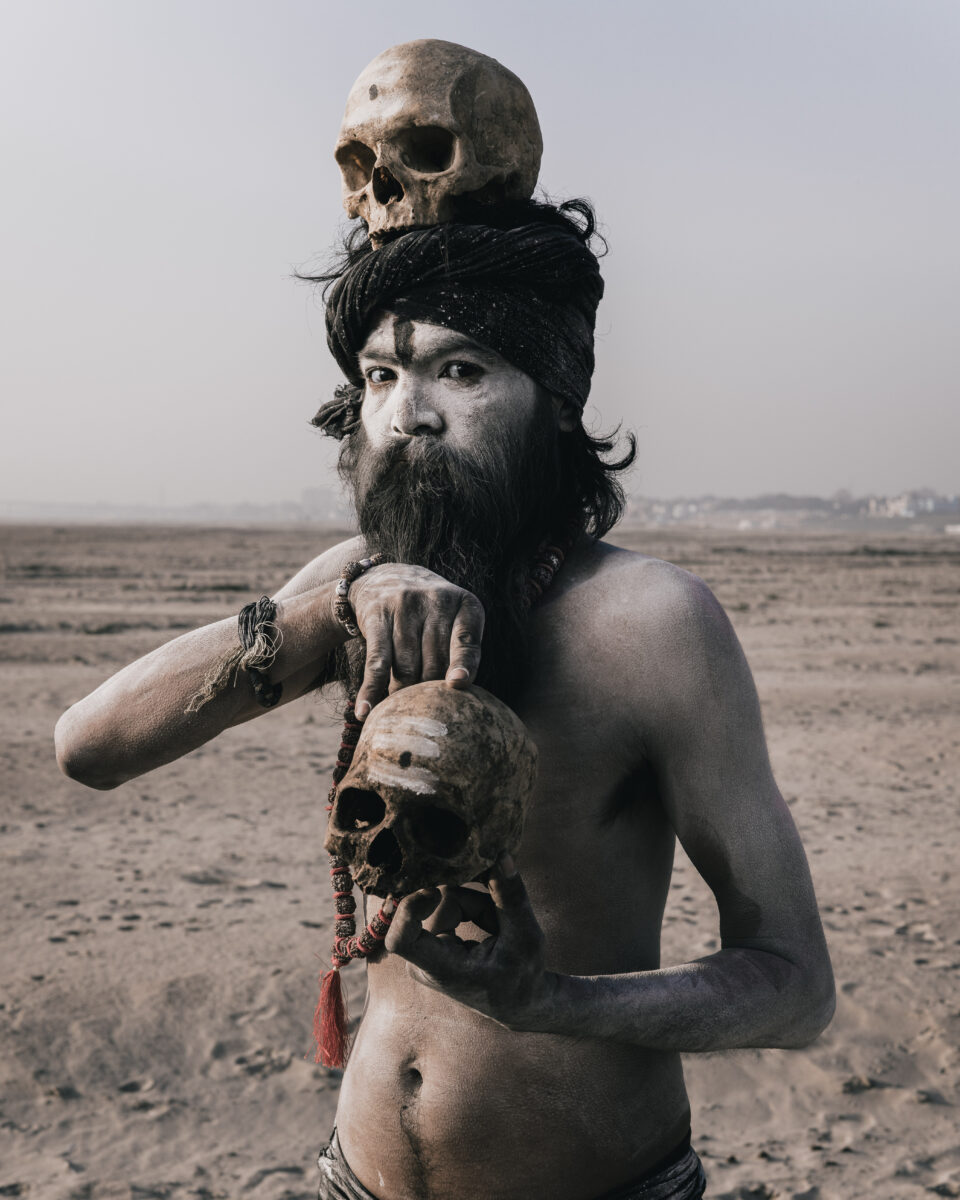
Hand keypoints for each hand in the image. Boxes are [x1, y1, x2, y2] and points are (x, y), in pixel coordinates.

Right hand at [346, 564, 483, 718]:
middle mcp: (436, 600)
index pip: (466, 640)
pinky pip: (377, 660)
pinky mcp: (377, 616)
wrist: (384, 579)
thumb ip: (462, 651)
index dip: (462, 663)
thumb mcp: (453, 620)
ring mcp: (404, 606)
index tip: (457, 682)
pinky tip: (365, 710)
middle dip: (429, 690)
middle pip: (435, 662)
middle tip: (424, 706)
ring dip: (402, 692)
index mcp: (464, 603)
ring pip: (407, 666)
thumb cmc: (429, 614)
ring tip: (400, 706)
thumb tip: (454, 692)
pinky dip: (371, 688)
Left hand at [384, 854, 557, 1031]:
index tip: (432, 892)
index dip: (409, 908)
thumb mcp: (526, 937)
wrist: (517, 1001)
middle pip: (439, 904)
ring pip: (446, 899)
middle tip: (502, 924)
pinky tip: (490, 925)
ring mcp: (425, 950)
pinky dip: (472, 908)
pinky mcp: (431, 939)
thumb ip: (510, 896)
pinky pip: (447, 903)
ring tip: (499, 930)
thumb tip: (500, 855)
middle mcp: (425, 961)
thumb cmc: (523, 975)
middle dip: (475, 904)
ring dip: (477, 906)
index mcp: (443, 969)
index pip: (400, 940)